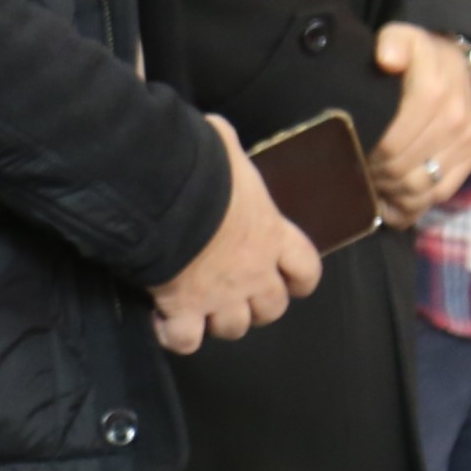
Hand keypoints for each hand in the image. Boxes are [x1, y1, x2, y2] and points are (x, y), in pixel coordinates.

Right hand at [148, 116, 323, 354]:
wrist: (167, 198)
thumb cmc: (202, 170)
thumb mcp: (223, 147)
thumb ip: (227, 145)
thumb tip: (216, 129)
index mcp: (271, 234)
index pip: (306, 269)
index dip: (299, 280)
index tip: (288, 280)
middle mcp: (255, 273)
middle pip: (271, 309)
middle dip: (257, 306)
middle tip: (235, 292)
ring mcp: (221, 297)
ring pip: (233, 328)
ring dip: (218, 321)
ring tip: (199, 307)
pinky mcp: (184, 311)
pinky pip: (185, 340)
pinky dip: (175, 335)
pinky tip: (164, 319)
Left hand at [364, 26, 470, 219]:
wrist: (455, 62)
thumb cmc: (417, 55)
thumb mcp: (401, 37)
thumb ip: (391, 43)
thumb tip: (386, 59)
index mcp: (433, 92)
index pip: (390, 143)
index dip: (367, 153)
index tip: (351, 150)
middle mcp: (454, 120)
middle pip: (402, 168)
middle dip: (374, 174)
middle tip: (356, 168)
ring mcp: (466, 141)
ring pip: (420, 187)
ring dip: (391, 192)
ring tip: (371, 184)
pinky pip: (440, 194)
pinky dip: (412, 205)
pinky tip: (390, 203)